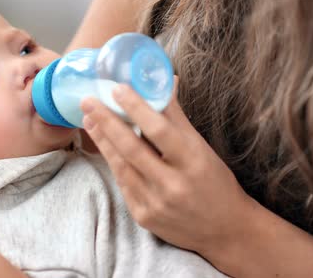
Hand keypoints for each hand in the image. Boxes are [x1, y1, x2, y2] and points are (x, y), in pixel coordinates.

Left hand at [80, 78, 253, 255]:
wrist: (225, 230)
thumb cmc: (215, 182)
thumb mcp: (202, 148)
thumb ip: (178, 117)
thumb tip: (163, 81)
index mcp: (193, 162)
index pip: (160, 130)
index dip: (137, 108)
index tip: (118, 89)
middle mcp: (173, 184)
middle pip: (132, 148)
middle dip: (106, 121)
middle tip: (88, 101)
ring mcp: (156, 203)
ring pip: (121, 166)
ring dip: (102, 140)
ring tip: (89, 119)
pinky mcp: (144, 217)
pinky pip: (123, 184)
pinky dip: (112, 162)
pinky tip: (103, 145)